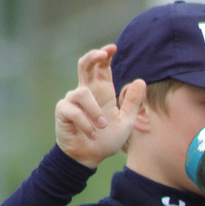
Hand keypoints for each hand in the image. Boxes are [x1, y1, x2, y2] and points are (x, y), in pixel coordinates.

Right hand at [54, 45, 145, 168]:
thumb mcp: (126, 121)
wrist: (90, 157)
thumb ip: (133, 103)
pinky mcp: (63, 112)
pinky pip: (74, 111)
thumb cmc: (107, 139)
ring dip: (95, 111)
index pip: (101, 67)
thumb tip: (141, 81)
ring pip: (82, 93)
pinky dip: (86, 124)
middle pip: (84, 65)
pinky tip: (93, 134)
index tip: (113, 48)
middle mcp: (86, 92)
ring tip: (102, 127)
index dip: (105, 55)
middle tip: (103, 54)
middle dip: (92, 57)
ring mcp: (72, 101)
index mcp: (102, 91)